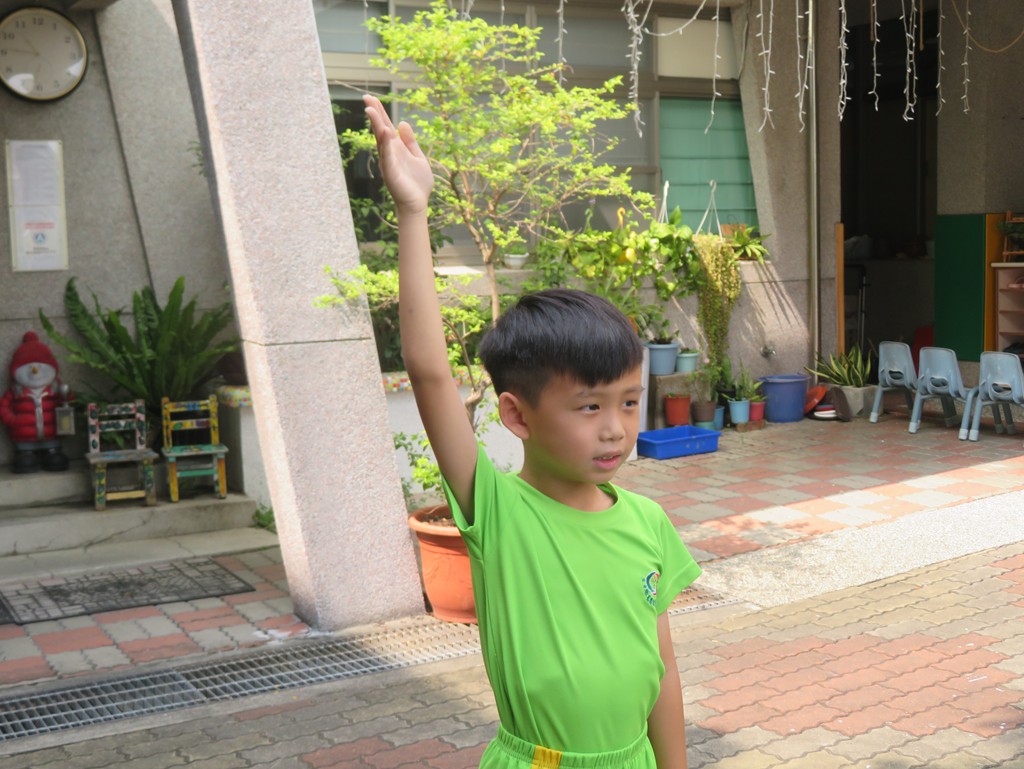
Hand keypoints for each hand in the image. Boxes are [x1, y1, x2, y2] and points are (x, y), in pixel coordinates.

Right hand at [363, 94, 432, 215]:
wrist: (418, 204)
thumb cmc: (417, 183)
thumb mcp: (417, 157)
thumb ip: (410, 141)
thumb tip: (402, 123)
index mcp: (396, 148)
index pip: (386, 127)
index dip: (380, 112)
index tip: (372, 98)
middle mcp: (389, 153)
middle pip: (380, 130)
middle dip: (375, 114)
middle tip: (366, 97)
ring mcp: (389, 163)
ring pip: (381, 141)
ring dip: (377, 125)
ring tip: (371, 110)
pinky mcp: (391, 173)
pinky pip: (388, 156)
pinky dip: (386, 145)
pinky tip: (385, 132)